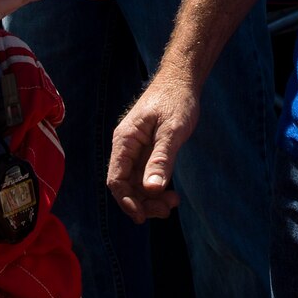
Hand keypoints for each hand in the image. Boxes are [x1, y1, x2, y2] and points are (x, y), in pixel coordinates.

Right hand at [107, 70, 198, 222]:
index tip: (142, 217)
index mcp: (125, 141)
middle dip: (143, 203)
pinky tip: (171, 194)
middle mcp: (126, 148)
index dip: (126, 201)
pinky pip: (146, 177)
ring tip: (173, 203)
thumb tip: (151, 190)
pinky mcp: (147, 151)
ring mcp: (136, 150)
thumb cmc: (176, 100)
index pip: (116, 179)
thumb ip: (161, 159)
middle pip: (125, 186)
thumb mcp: (172, 130)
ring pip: (136, 184)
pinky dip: (156, 189)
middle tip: (167, 210)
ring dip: (150, 199)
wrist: (182, 80)